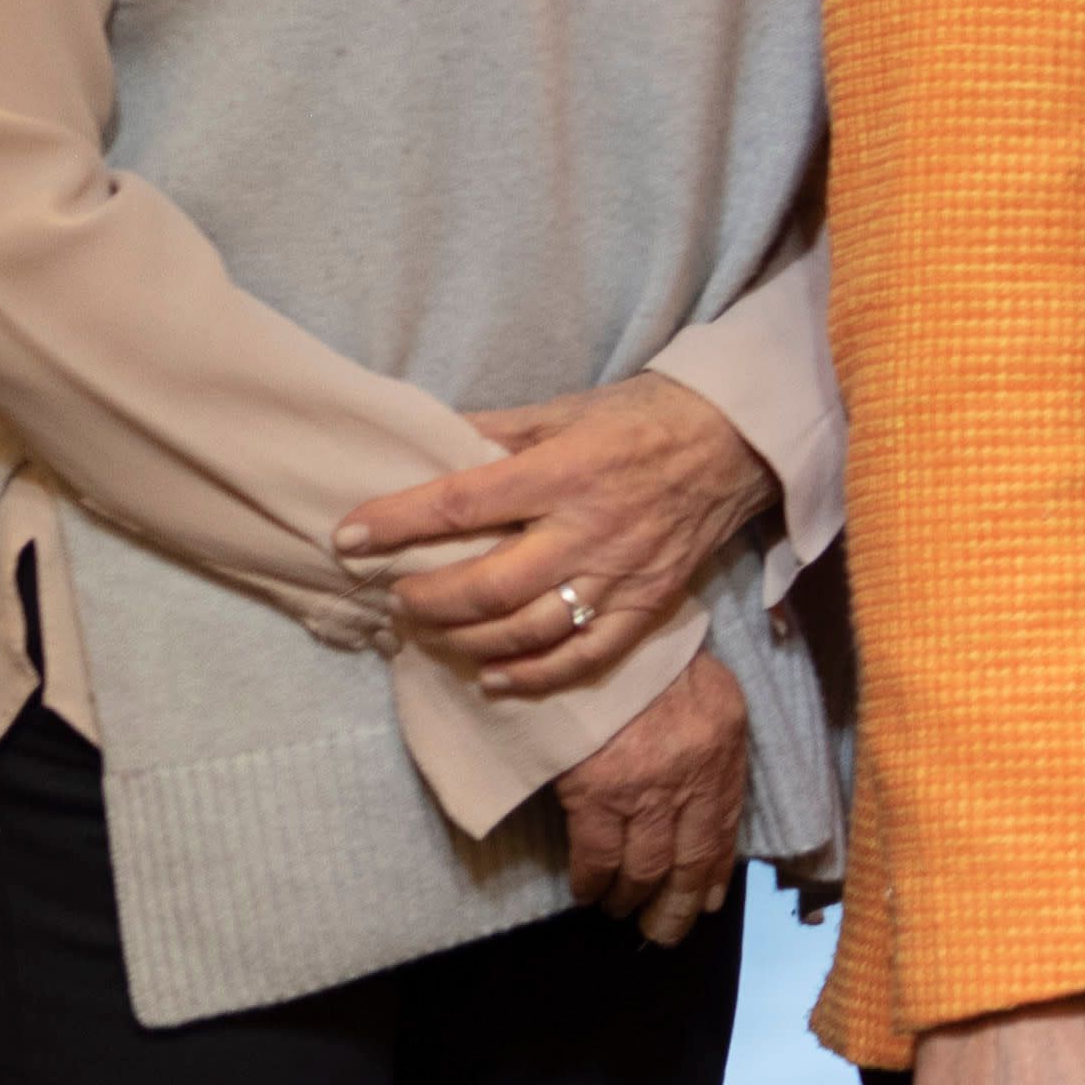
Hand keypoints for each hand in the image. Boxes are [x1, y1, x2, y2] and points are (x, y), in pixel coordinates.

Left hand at [334, 371, 777, 697]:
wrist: (736, 440)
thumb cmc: (642, 417)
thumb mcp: (565, 408)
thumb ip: (498, 432)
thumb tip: (429, 446)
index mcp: (563, 470)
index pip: (462, 503)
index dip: (397, 523)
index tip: (348, 537)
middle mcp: (588, 528)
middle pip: (488, 585)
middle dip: (426, 599)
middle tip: (395, 597)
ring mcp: (619, 573)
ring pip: (527, 630)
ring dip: (465, 639)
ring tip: (430, 632)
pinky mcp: (647, 603)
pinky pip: (584, 656)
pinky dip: (533, 676)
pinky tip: (492, 676)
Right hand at [548, 647, 750, 944]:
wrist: (610, 639)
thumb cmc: (662, 665)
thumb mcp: (716, 702)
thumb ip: (718, 753)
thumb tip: (711, 809)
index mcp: (723, 756)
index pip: (723, 833)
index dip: (712, 877)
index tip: (703, 905)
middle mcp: (690, 781)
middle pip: (686, 863)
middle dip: (674, 907)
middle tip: (662, 932)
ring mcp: (642, 791)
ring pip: (642, 869)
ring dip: (630, 898)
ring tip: (619, 910)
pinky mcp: (595, 793)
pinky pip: (595, 856)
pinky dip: (591, 881)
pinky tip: (587, 891)